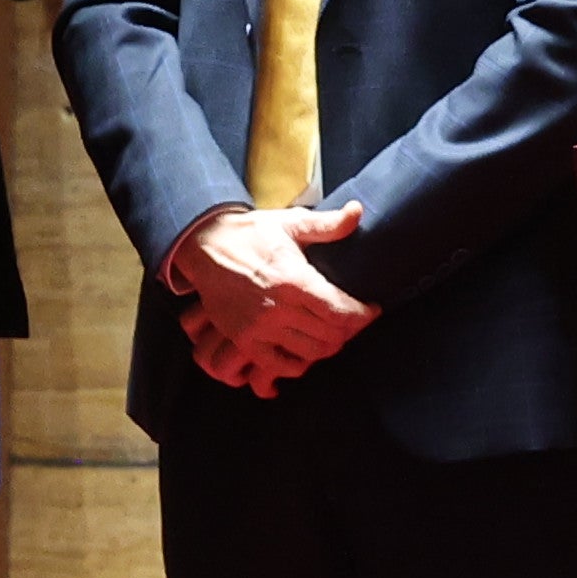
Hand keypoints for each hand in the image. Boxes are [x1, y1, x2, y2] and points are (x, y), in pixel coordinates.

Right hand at [172, 201, 371, 394]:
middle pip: (330, 335)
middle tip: (355, 321)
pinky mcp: (243, 340)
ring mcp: (258, 328)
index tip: (372, 310)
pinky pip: (278, 366)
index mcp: (293, 280)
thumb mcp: (290, 223)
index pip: (340, 311)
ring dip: (328, 347)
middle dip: (350, 330)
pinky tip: (305, 353)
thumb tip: (357, 211)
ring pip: (310, 353)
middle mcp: (277, 309)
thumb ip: (327, 224)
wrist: (204, 246)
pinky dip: (297, 365)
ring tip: (334, 333)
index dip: (363, 315)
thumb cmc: (251, 234)